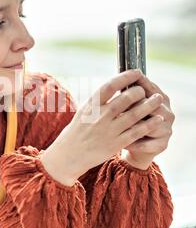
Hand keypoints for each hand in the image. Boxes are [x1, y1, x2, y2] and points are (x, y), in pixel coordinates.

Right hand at [40, 69, 165, 184]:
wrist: (69, 154)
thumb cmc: (79, 129)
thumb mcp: (84, 110)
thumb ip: (100, 99)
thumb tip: (117, 83)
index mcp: (91, 105)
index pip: (110, 85)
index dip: (125, 77)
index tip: (136, 72)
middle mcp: (100, 116)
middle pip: (125, 99)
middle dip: (139, 91)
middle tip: (145, 89)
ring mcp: (108, 131)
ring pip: (134, 115)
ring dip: (149, 105)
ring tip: (158, 99)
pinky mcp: (115, 144)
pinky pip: (136, 132)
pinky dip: (149, 124)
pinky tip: (158, 119)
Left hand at [121, 73, 174, 168]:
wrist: (138, 143)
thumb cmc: (132, 119)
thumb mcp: (132, 104)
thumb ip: (129, 92)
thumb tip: (118, 78)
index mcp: (162, 98)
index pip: (151, 88)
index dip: (138, 85)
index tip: (123, 85)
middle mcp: (167, 112)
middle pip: (153, 105)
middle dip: (135, 106)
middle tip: (118, 108)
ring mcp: (166, 129)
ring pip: (151, 125)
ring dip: (134, 126)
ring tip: (119, 126)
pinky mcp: (162, 144)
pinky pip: (147, 144)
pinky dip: (134, 143)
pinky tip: (122, 143)